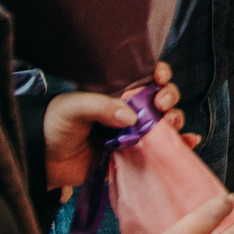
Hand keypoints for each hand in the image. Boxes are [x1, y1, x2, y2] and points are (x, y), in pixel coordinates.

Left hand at [44, 62, 190, 191]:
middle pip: (162, 97)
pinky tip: (189, 141)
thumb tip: (132, 117)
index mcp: (117, 92)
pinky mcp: (134, 154)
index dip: (159, 73)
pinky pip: (161, 149)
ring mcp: (134, 132)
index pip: (145, 76)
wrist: (43, 160)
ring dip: (175, 120)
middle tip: (161, 105)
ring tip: (169, 126)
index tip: (159, 78)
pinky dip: (180, 145)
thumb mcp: (73, 107)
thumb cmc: (54, 124)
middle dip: (169, 97)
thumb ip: (101, 106)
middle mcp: (129, 109)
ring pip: (166, 122)